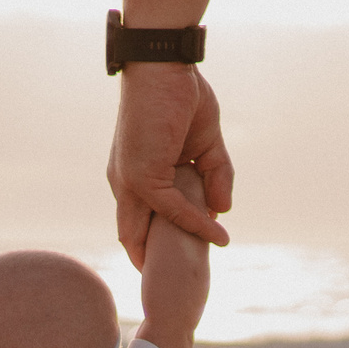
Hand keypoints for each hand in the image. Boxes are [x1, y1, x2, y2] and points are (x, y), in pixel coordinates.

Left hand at [109, 64, 233, 269]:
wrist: (163, 62)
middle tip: (179, 285)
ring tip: (199, 270)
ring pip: (151, 231)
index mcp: (133, 175)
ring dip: (175, 252)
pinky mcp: (143, 175)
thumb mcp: (205, 144)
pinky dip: (196, 224)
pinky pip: (173, 210)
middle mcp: (124, 183)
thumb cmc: (180, 95)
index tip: (174, 263)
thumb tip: (223, 210)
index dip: (152, 245)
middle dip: (154, 263)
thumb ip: (215, 175)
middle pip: (133, 237)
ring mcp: (130, 181)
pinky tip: (220, 233)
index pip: (137, 221)